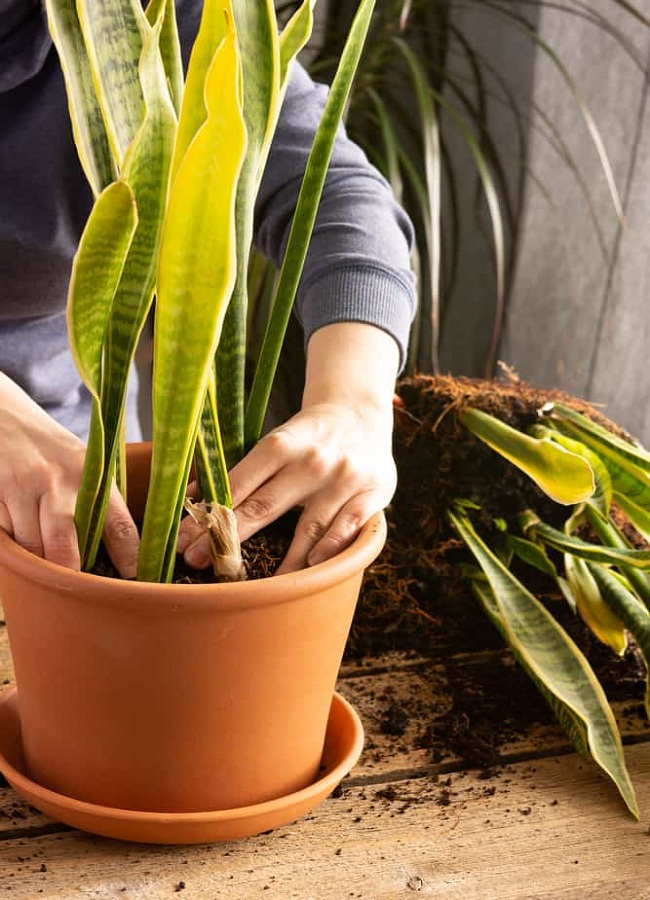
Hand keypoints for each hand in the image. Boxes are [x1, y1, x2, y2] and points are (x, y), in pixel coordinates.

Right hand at [0, 375, 138, 576]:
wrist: (2, 414)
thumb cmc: (47, 447)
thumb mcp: (82, 464)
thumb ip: (97, 502)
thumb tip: (116, 554)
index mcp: (93, 477)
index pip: (120, 525)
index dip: (130, 557)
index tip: (132, 579)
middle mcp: (61, 482)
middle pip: (66, 549)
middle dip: (69, 573)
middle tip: (74, 583)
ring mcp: (26, 487)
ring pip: (32, 548)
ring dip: (37, 557)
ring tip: (42, 550)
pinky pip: (7, 536)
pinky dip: (12, 540)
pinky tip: (17, 523)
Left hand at [178, 322, 398, 573]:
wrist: (360, 413)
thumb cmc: (307, 436)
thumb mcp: (274, 441)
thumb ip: (241, 471)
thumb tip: (193, 497)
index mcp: (281, 445)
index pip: (239, 484)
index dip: (209, 514)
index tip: (182, 539)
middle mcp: (312, 462)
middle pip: (264, 507)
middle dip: (228, 539)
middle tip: (197, 563)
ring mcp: (344, 479)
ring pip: (307, 530)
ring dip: (281, 562)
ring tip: (258, 589)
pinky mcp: (372, 493)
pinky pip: (347, 530)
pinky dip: (328, 551)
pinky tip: (311, 568)